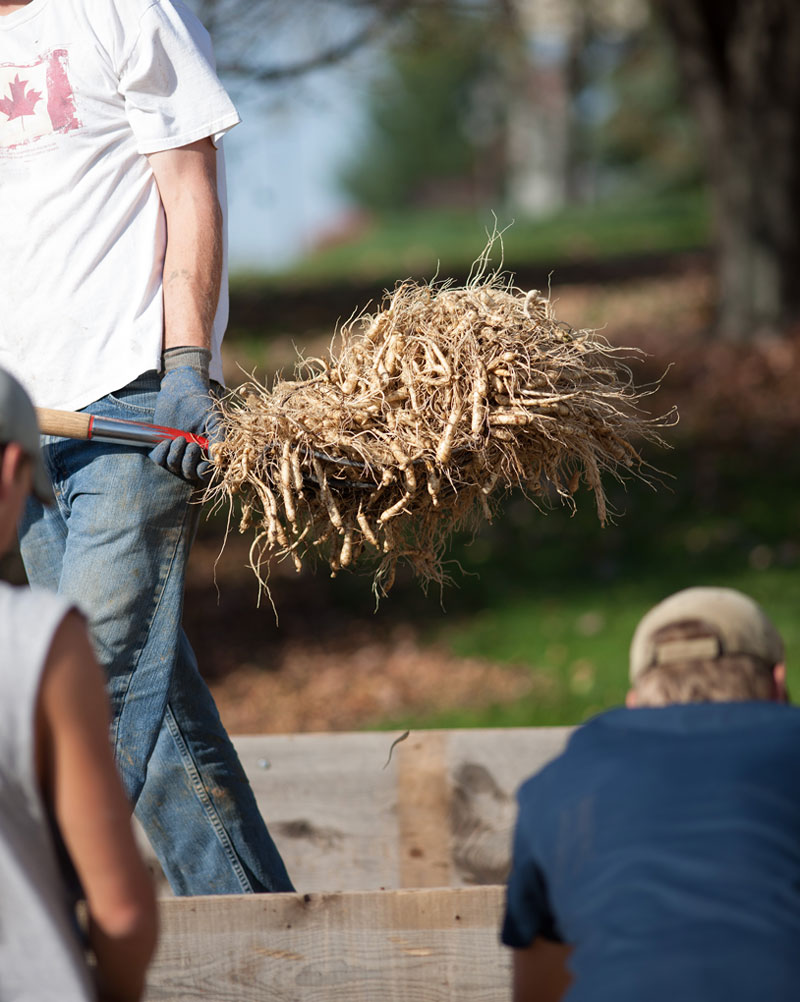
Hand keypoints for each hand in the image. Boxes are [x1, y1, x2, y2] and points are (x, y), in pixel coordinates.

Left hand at [149, 365, 219, 481]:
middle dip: (189, 461)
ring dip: (175, 455)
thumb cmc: (200, 405)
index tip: (202, 465)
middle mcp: (192, 456)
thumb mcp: (214, 419)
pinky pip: (159, 460)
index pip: (206, 473)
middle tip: (190, 444)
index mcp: (208, 452)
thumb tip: (220, 460)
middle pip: (189, 474)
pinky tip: (166, 441)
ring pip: (174, 467)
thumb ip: (219, 438)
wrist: (180, 391)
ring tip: (178, 438)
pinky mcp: (161, 447)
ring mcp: (176, 452)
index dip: (203, 473)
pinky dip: (162, 453)